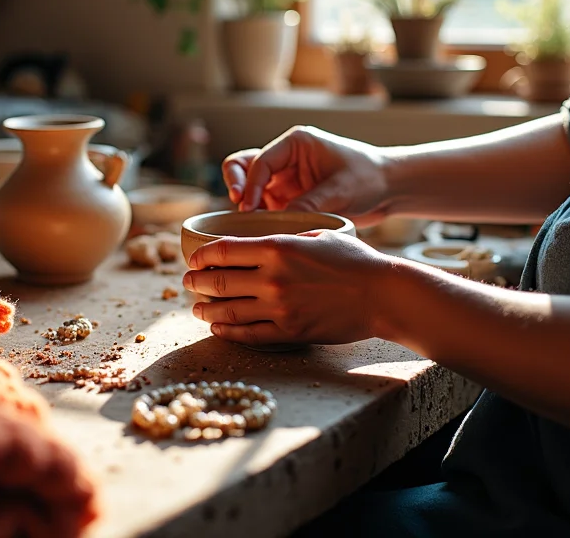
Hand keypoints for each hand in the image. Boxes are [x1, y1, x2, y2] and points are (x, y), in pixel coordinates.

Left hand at [183, 230, 394, 346]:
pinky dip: (227, 332)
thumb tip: (262, 241)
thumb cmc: (355, 260)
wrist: (384, 294)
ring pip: (227, 311)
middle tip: (185, 283)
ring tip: (196, 308)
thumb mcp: (318, 234)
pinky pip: (249, 335)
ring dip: (205, 310)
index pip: (222, 251)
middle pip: (217, 281)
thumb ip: (286, 238)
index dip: (200, 256)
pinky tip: (218, 329)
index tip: (193, 259)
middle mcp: (272, 278)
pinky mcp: (290, 333)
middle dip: (195, 283)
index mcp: (276, 247)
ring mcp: (279, 308)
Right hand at [222, 126, 389, 223]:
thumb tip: (277, 225)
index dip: (250, 185)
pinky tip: (265, 233)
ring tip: (252, 225)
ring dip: (247, 204)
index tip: (249, 208)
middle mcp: (285, 159)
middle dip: (236, 185)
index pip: (260, 161)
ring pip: (249, 187)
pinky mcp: (288, 199)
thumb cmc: (369, 177)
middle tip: (241, 208)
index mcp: (295, 143)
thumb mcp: (340, 190)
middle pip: (242, 165)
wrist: (389, 188)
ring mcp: (284, 180)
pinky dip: (259, 218)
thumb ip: (308, 204)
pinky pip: (264, 207)